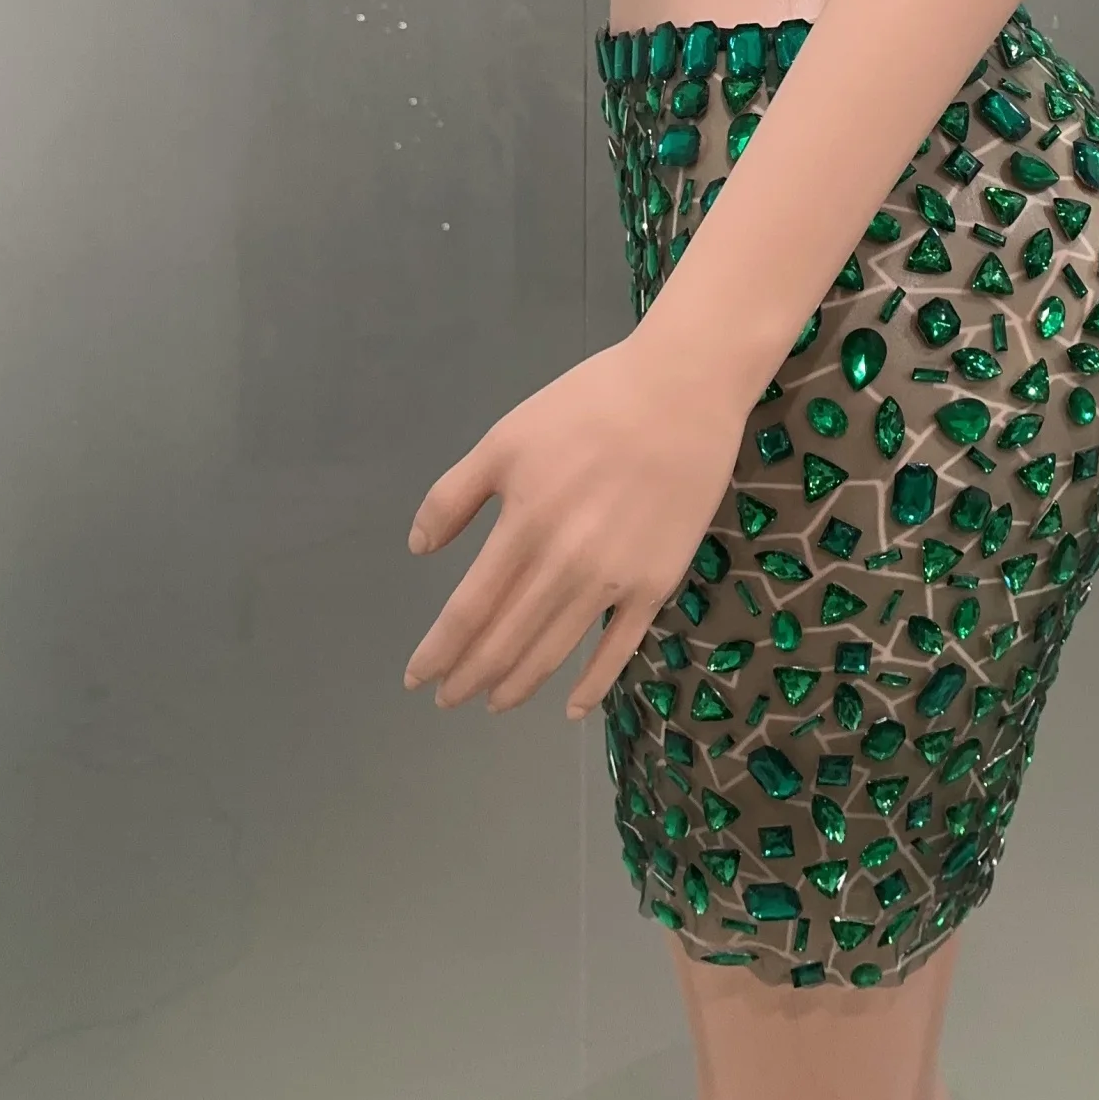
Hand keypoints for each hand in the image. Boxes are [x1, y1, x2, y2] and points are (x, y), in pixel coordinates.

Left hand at [402, 330, 748, 716]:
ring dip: (518, 685)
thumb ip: (455, 495)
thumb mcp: (506, 436)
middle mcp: (563, 566)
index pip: (468, 611)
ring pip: (555, 651)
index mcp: (522, 527)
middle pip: (506, 642)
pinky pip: (620, 648)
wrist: (682, 391)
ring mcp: (614, 580)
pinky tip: (572, 708)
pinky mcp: (657, 582)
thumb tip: (420, 549)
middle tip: (447, 699)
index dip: (439, 651)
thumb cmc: (589, 405)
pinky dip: (593, 686)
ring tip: (494, 703)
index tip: (417, 678)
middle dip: (469, 677)